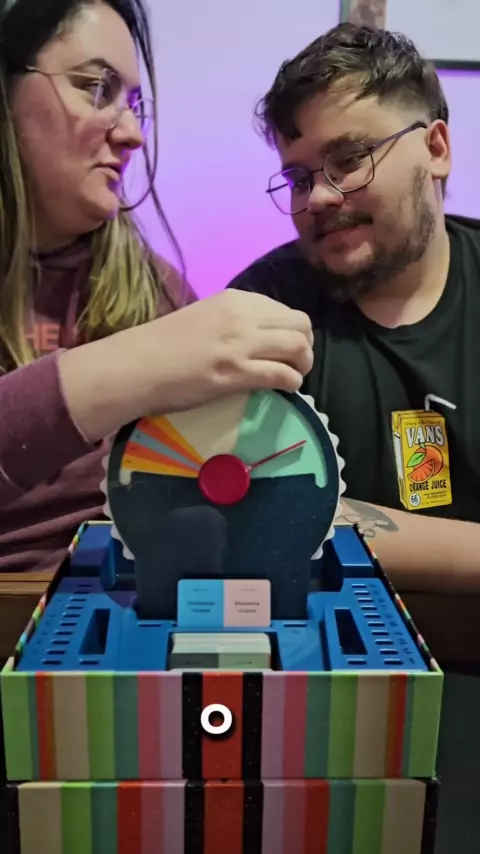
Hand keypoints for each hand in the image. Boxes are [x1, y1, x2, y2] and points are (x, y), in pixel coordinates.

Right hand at [141, 288, 313, 411]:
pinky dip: (292, 383)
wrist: (136, 365)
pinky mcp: (237, 373)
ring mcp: (240, 343)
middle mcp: (242, 316)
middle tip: (297, 364)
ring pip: (298, 347)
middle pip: (300, 324)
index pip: (283, 309)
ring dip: (304, 365)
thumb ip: (232, 322)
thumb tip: (256, 337)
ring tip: (295, 377)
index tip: (285, 348)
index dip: (291, 331)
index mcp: (234, 299)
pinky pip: (283, 374)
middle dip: (306, 346)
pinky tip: (286, 389)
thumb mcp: (203, 317)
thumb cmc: (162, 345)